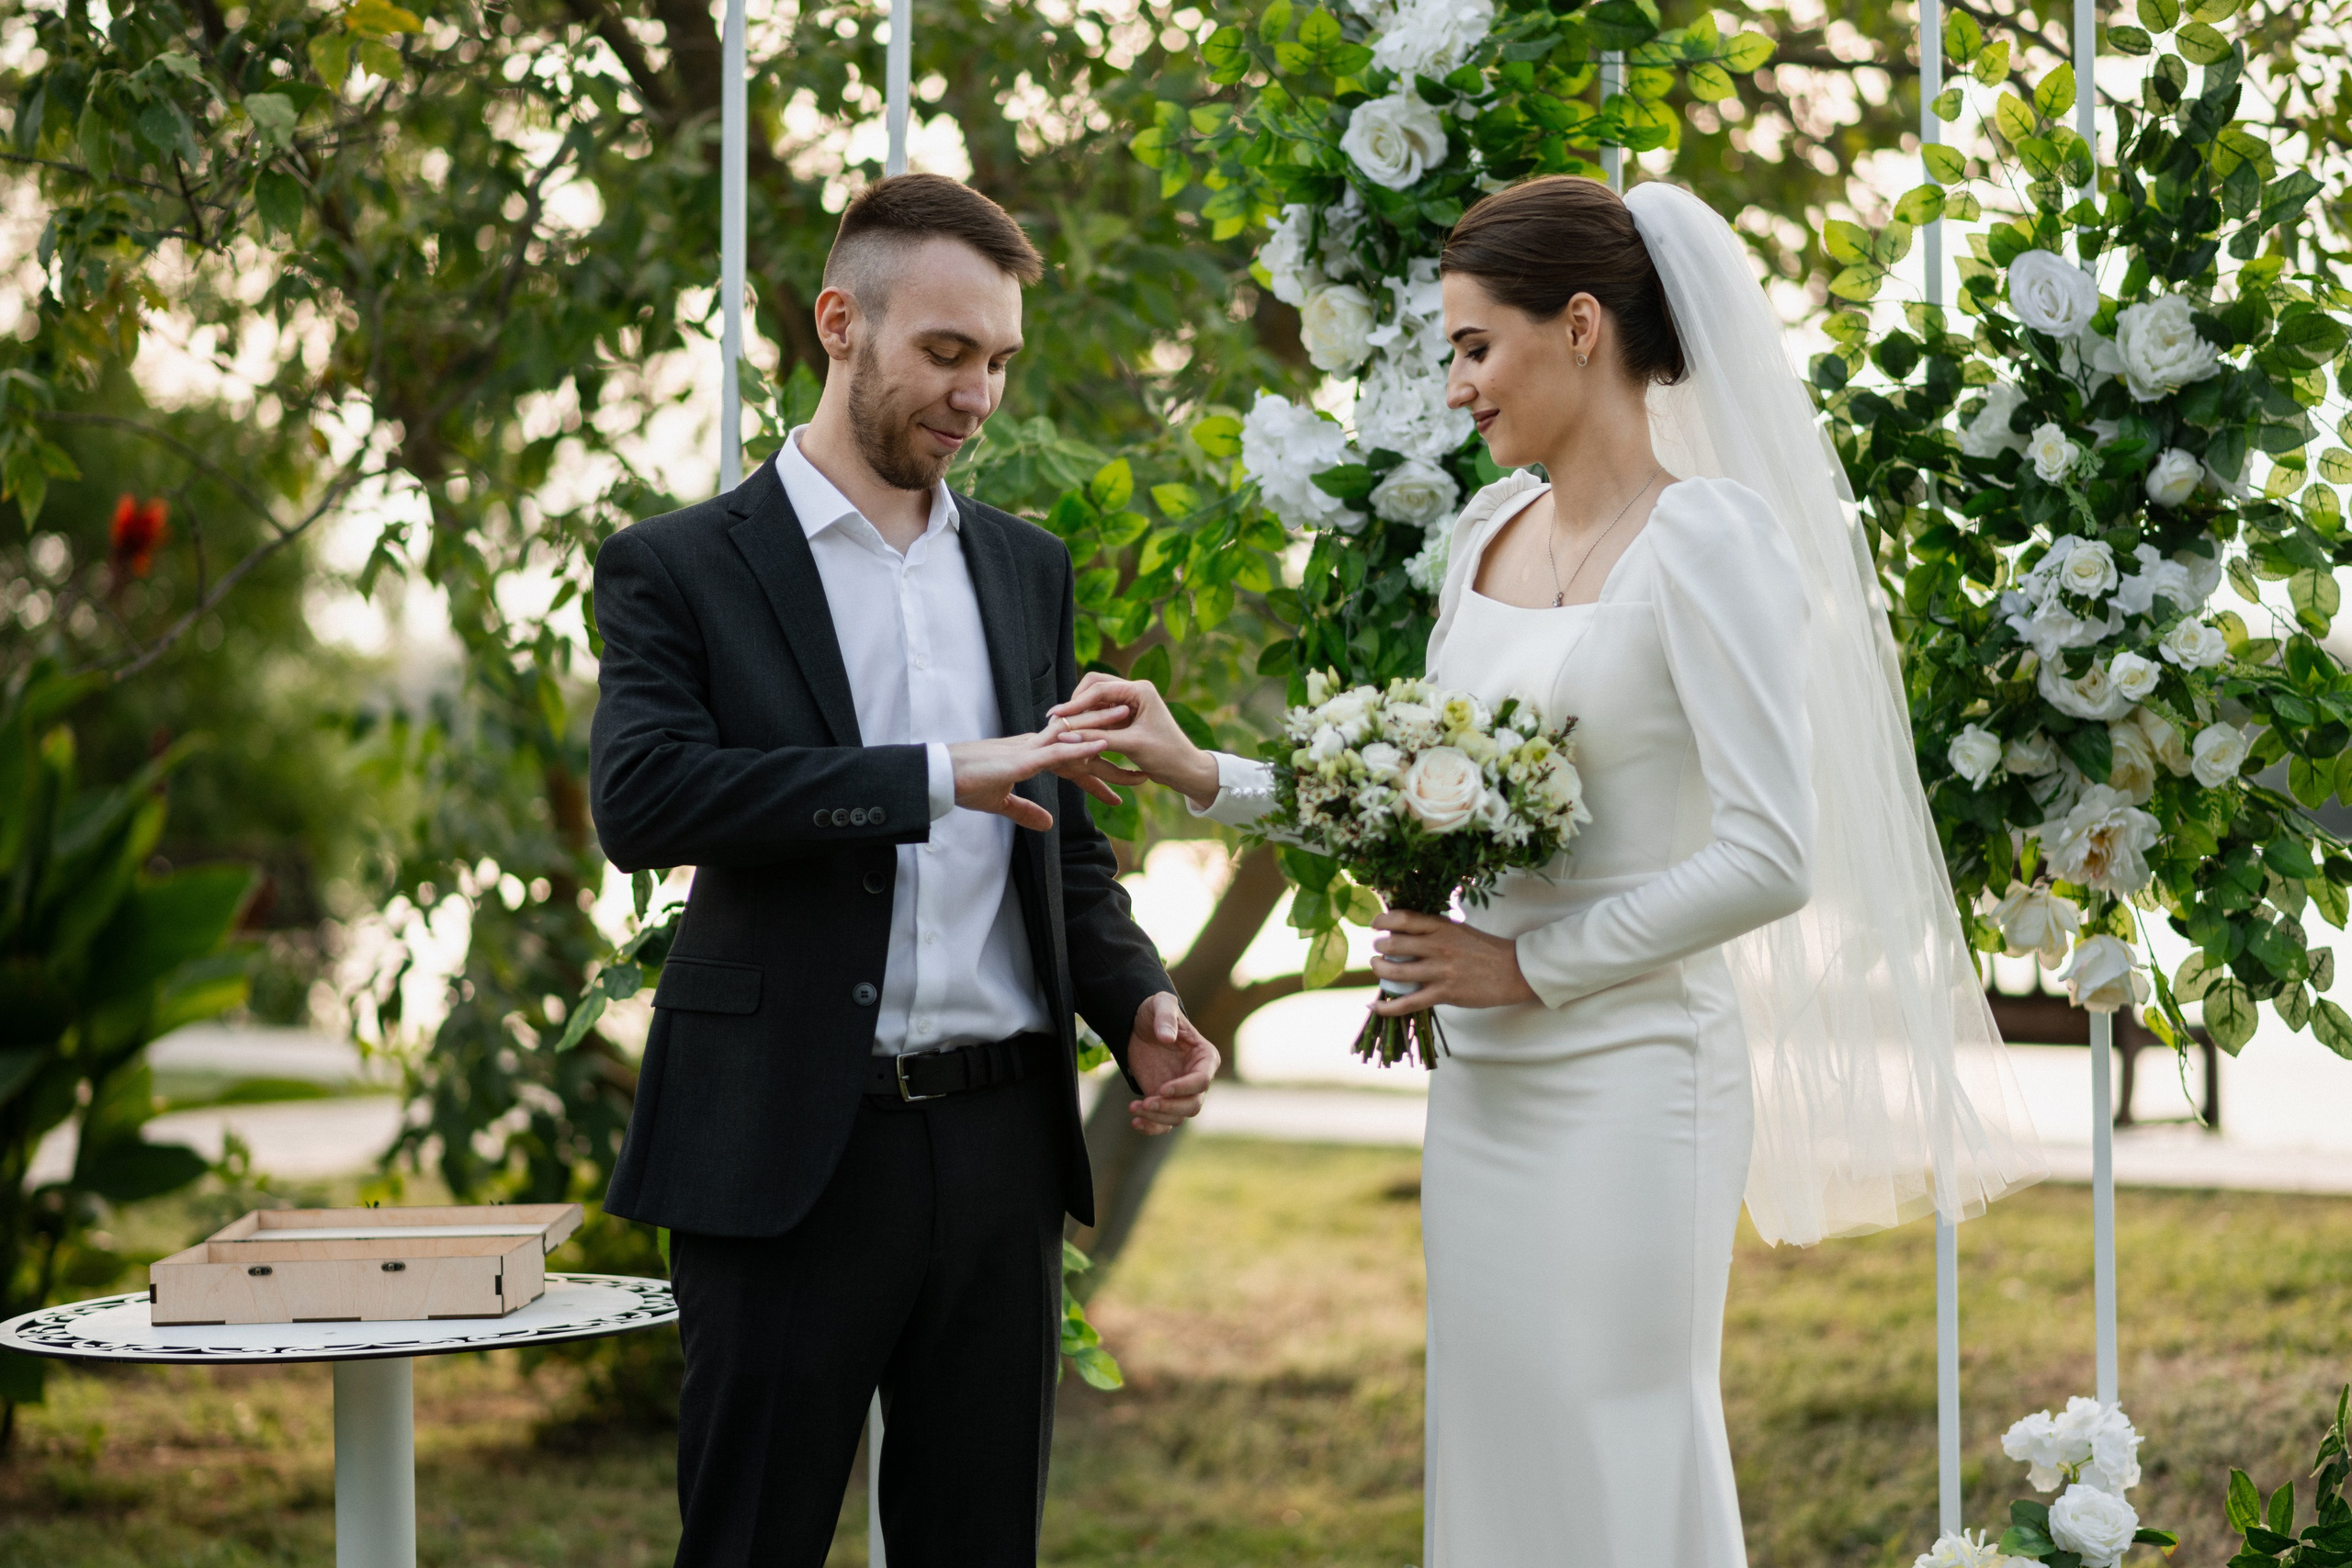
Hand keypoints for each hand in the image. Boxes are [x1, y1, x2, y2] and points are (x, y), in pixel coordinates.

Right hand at [949, 728, 1113, 830]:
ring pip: (1074, 736)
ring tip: (1128, 717)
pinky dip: (1082, 746)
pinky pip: (1058, 750)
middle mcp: (1034, 746)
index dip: (1096, 763)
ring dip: (1102, 727)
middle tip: (1137, 722)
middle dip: (1108, 731)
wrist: (941, 777)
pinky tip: (1103, 742)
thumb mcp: (1002, 803)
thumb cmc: (965, 786)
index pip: (1070, 757)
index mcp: (1031, 756)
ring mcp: (1030, 750)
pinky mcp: (1023, 759)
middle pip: (1078, 738)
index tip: (1122, 767)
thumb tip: (1048, 824)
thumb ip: (1026, 812)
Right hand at [1050, 674, 1221, 807]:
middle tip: (1056, 719)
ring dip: (1081, 711)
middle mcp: (1135, 691)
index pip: (1100, 689)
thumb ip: (1098, 737)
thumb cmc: (1165, 756)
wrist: (1185, 769)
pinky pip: (1102, 712)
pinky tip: (1075, 732)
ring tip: (1062, 726)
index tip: (1056, 715)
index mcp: (1140, 690)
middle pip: (1095, 686)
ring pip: (1096, 699)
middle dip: (1076, 702)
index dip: (1075, 703)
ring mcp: (1131, 702)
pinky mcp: (1127, 715)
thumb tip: (1066, 734)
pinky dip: (1089, 720)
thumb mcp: (1130, 746)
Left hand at [1124, 991, 1218, 1133]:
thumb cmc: (1155, 1011)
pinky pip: (1164, 1122)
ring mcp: (1181, 1092)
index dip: (1184, 1088)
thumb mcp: (1160, 1004)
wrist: (1138, 1024)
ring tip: (1134, 1107)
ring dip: (1156, 1118)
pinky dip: (1152, 1127)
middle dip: (1169, 1108)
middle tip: (1145, 1102)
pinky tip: (1135, 1122)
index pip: (1202, 1081)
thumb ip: (1166, 1017)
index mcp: (1205, 1057)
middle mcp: (1197, 1078)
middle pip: (1193, 1105)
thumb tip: (1168, 1037)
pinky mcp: (1165, 1100)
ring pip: (1178, 1117)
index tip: (1162, 1089)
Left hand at [1368, 910, 1538, 1014]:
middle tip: (1378, 949)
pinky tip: (1376, 1006)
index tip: (1375, 924)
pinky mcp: (1444, 994)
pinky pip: (1409, 1002)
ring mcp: (1440, 971)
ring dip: (1379, 969)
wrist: (1513, 971)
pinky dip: (1388, 1007)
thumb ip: (1433, 929)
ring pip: (1396, 972)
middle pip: (1394, 944)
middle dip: (1379, 946)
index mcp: (1442, 927)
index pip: (1403, 918)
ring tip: (1378, 967)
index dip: (1383, 920)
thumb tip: (1403, 930)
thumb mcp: (1459, 929)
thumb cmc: (1485, 949)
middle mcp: (1438, 946)